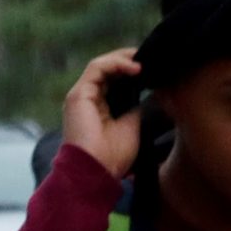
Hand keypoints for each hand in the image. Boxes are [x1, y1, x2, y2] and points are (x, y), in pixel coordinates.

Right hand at [61, 49, 146, 178]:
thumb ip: (134, 105)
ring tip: (143, 61)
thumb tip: (146, 90)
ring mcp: (80, 96)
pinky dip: (116, 64)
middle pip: (107, 69)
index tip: (152, 69)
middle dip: (129, 60)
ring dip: (124, 59)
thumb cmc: (113, 156)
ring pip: (102, 65)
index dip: (131, 70)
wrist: (98, 171)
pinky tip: (134, 69)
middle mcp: (87, 99)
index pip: (114, 79)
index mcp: (98, 107)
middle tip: (150, 59)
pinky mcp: (78, 94)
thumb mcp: (131, 124)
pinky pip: (97, 68)